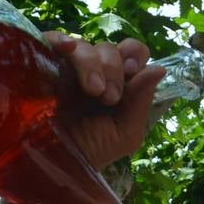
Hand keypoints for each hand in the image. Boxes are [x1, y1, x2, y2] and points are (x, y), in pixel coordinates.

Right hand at [42, 32, 166, 169]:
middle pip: (110, 48)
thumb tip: (160, 69)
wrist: (56, 163)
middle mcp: (93, 71)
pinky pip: (52, 39)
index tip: (132, 72)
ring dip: (93, 64)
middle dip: (114, 69)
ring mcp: (67, 66)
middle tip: (109, 97)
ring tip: (92, 92)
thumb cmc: (91, 151)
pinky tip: (67, 48)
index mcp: (116, 83)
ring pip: (85, 46)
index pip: (132, 53)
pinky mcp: (42, 63)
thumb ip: (142, 101)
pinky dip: (61, 39)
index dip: (135, 56)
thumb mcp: (125, 133)